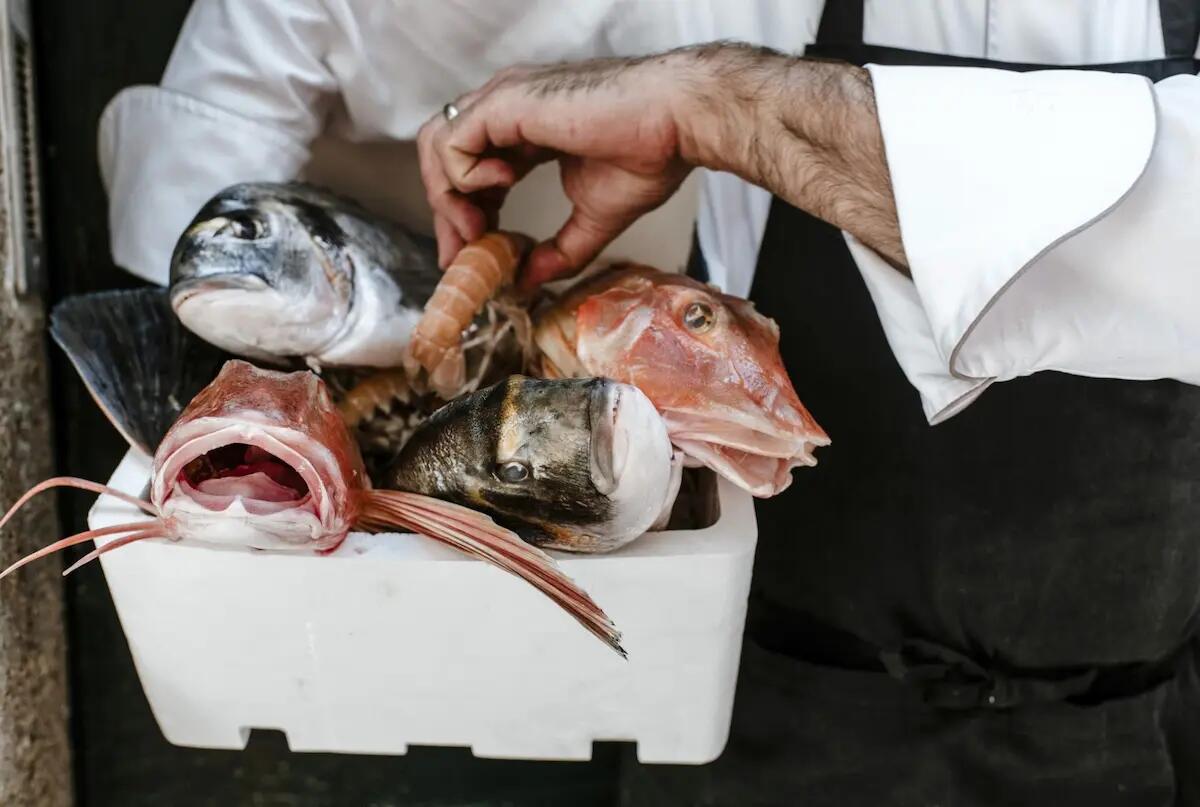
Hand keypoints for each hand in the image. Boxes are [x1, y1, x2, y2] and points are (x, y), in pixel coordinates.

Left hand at [418, 57, 695, 288]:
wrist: (676, 125)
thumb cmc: (650, 154)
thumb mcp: (594, 218)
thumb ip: (560, 251)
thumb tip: (529, 283)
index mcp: (526, 129)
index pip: (471, 168)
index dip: (464, 214)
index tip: (471, 256)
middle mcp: (507, 109)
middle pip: (444, 157)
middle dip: (447, 210)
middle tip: (462, 256)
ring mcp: (504, 102)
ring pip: (438, 145)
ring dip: (448, 196)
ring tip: (479, 229)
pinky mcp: (506, 102)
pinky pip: (453, 142)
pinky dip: (464, 177)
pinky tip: (502, 190)